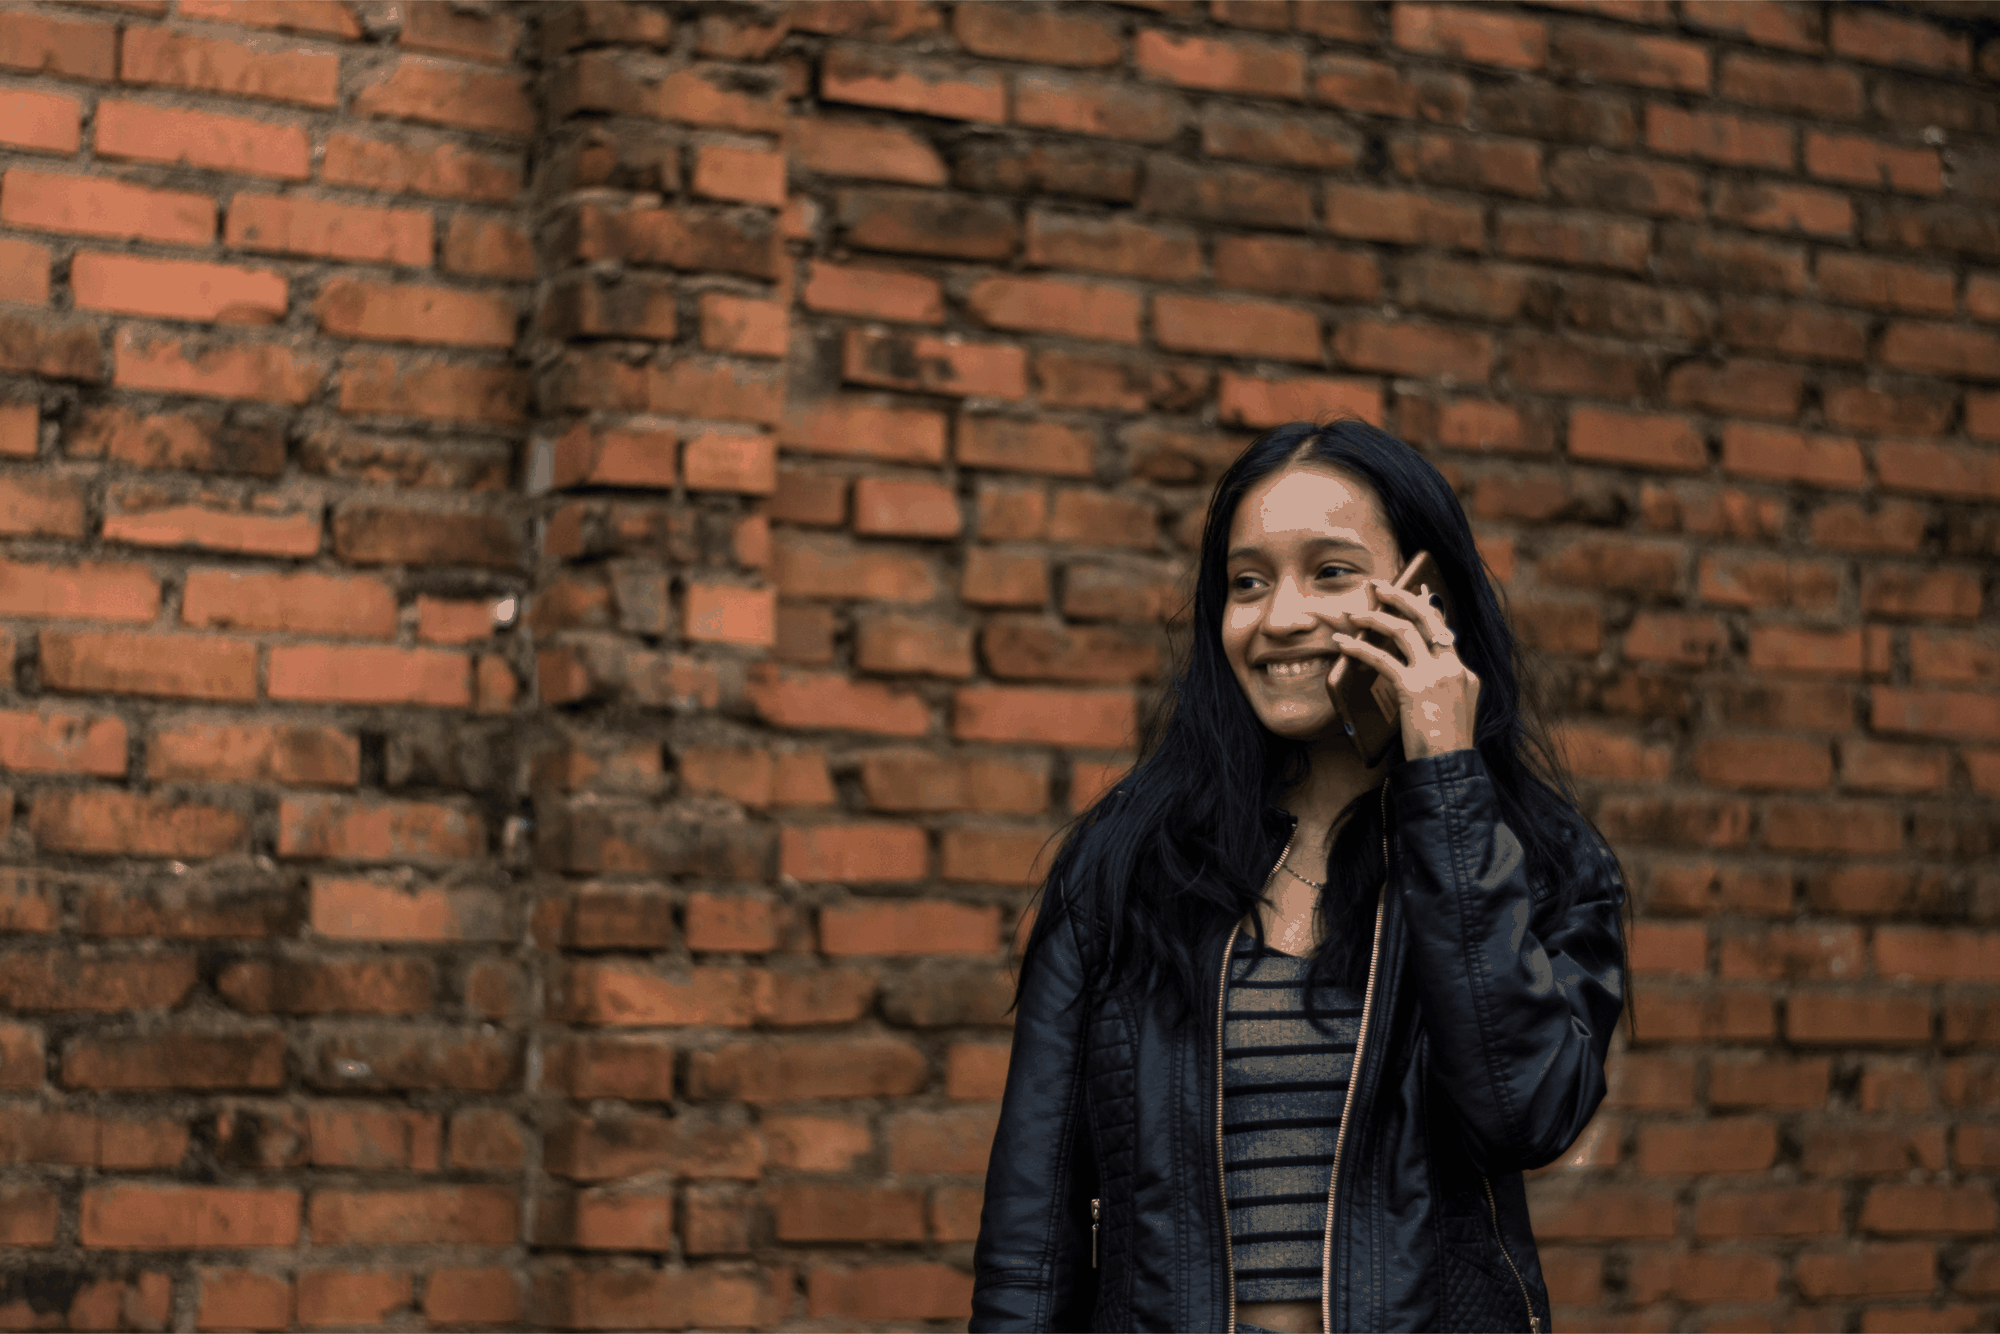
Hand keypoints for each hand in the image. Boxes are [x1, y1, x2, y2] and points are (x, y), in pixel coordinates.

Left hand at [1328, 578, 1479, 759]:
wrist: (1448, 771)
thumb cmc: (1442, 750)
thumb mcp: (1449, 714)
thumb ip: (1437, 691)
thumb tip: (1409, 676)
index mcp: (1465, 674)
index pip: (1444, 631)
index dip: (1429, 608)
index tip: (1419, 588)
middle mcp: (1454, 668)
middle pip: (1428, 619)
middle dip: (1402, 597)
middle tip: (1380, 585)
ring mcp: (1436, 676)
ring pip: (1403, 631)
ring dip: (1375, 617)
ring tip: (1353, 612)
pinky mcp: (1414, 688)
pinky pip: (1381, 658)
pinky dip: (1358, 648)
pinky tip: (1341, 643)